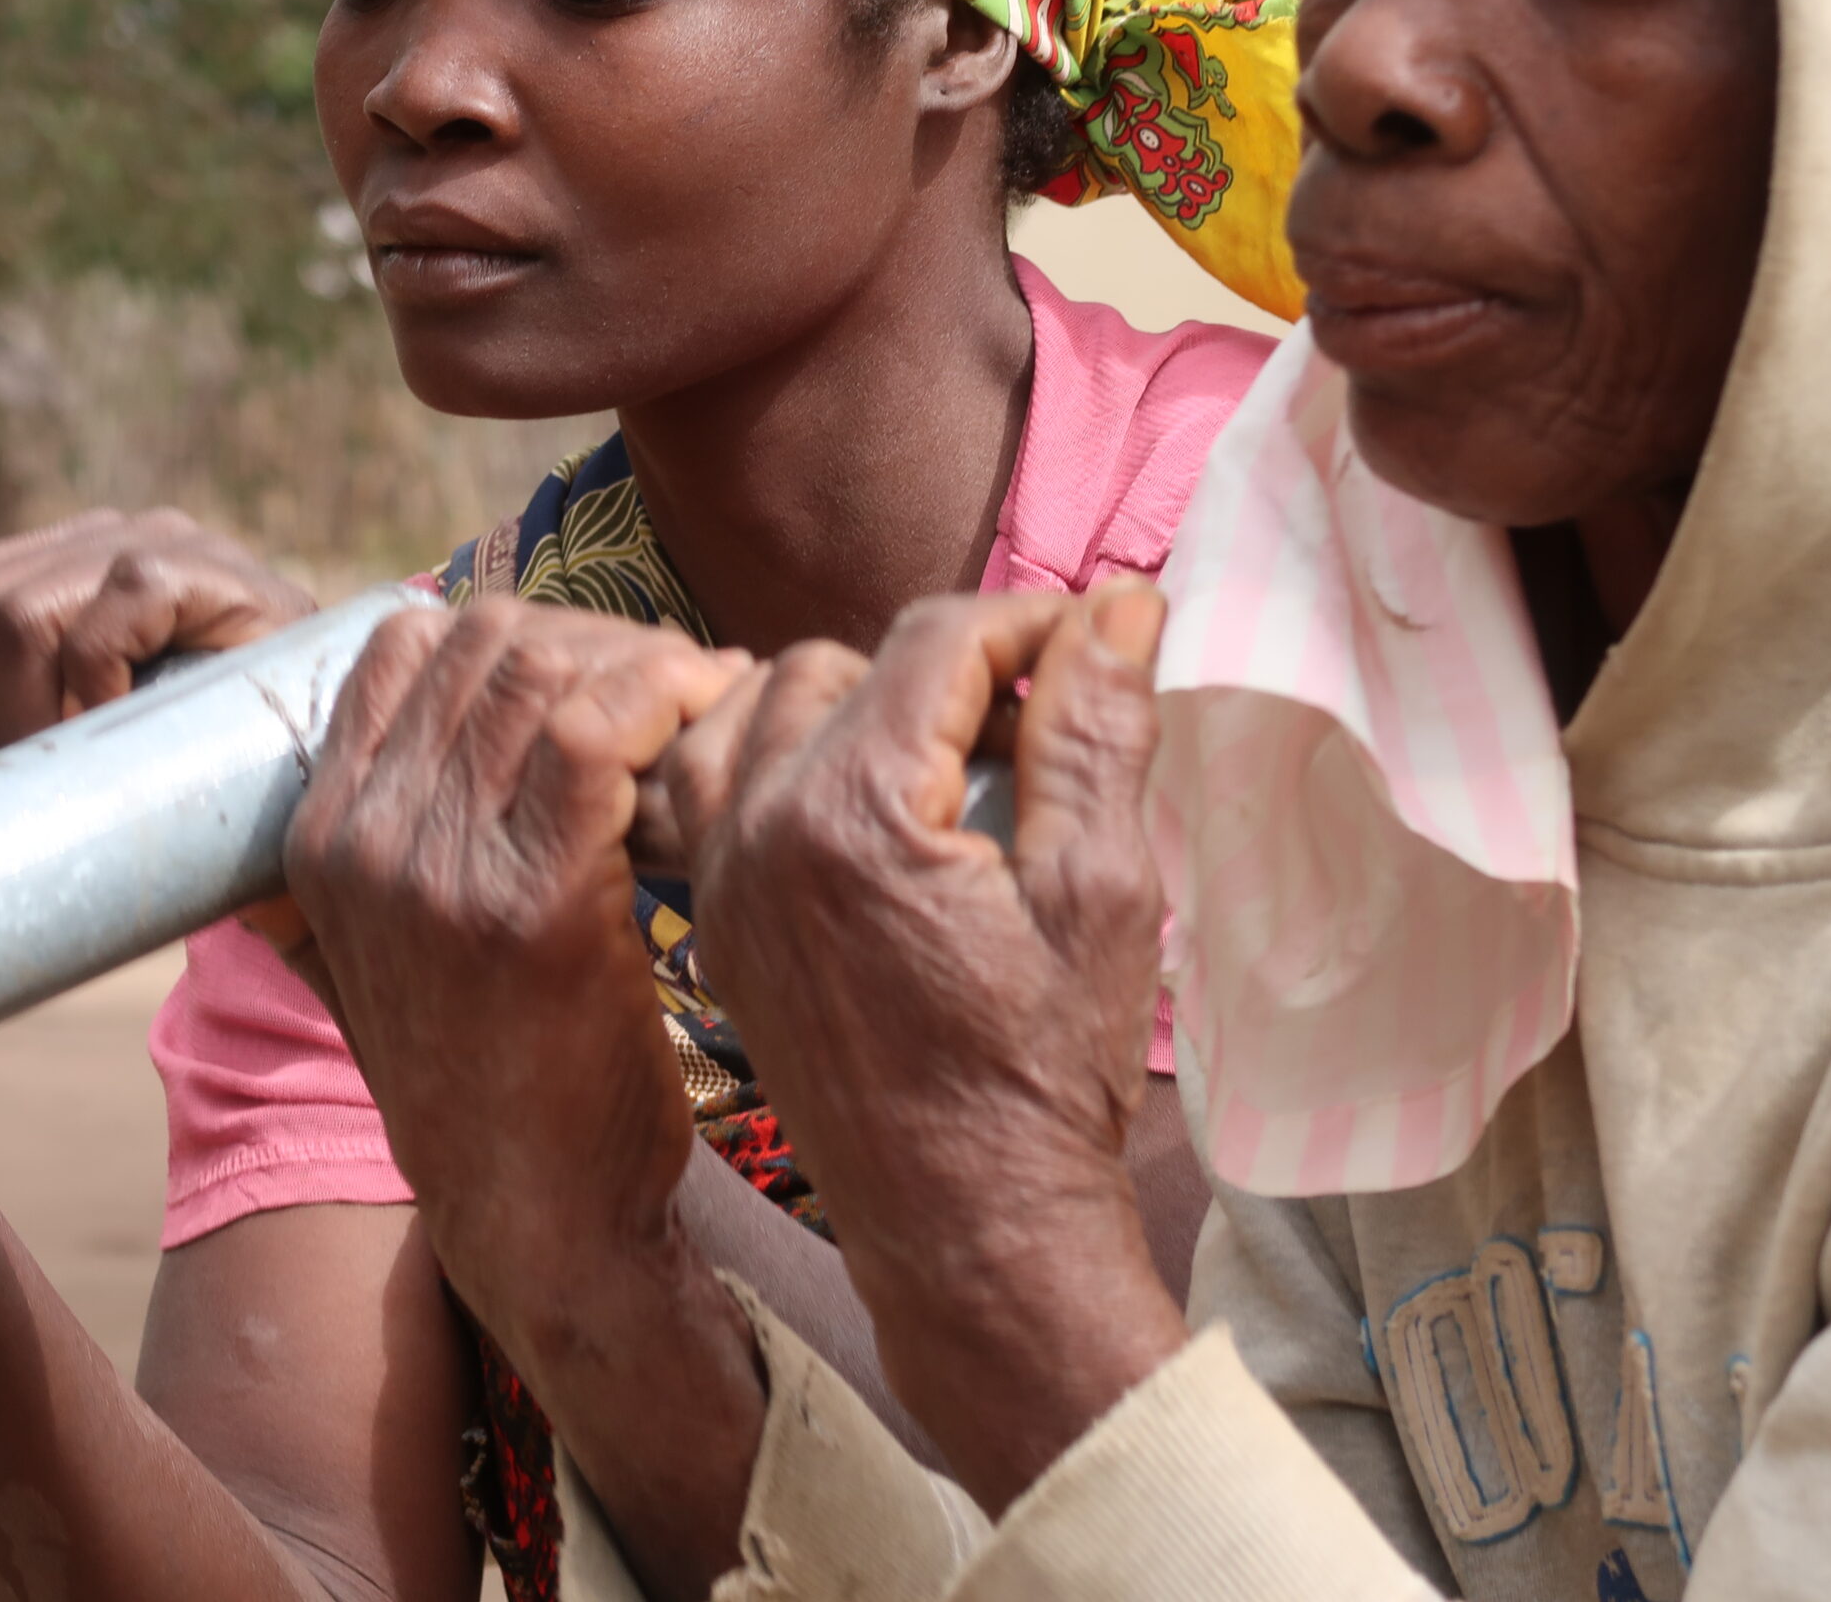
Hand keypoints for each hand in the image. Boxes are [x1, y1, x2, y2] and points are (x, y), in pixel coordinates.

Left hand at [0, 507, 315, 822]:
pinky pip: (104, 613)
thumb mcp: (52, 772)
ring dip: (5, 721)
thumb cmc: (184, 802)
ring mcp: (148, 544)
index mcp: (39, 579)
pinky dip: (88, 684)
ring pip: (8, 614)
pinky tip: (103, 739)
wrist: (327, 793)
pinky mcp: (204, 568)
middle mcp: (85, 544)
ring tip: (35, 790)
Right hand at [282, 599, 747, 1283]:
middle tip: (677, 680)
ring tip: (710, 699)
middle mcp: (362, 842)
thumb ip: (383, 847)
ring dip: (647, 664)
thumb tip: (411, 724)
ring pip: (542, 670)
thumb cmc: (499, 1075)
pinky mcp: (531, 907)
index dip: (518, 634)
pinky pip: (595, 730)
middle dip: (597, 637)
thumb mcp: (389, 955)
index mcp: (318, 838)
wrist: (537, 1223)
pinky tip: (712, 717)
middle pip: (485, 643)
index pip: (404, 644)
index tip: (600, 671)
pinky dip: (667, 696)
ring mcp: (437, 873)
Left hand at [662, 584, 1187, 1512]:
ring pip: (766, 707)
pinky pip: (718, 784)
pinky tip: (860, 803)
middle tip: (1031, 732)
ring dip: (856, 706)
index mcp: (857, 813)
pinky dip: (780, 760)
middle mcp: (760, 830)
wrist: (966, 1225)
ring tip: (947, 765)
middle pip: (845, 660)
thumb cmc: (1046, 1075)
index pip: (937, 639)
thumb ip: (1096, 733)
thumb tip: (1117, 604)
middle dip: (945, 671)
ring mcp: (721, 877)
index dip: (1030, 624)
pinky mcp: (712, 919)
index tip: (1094, 645)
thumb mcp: (1102, 894)